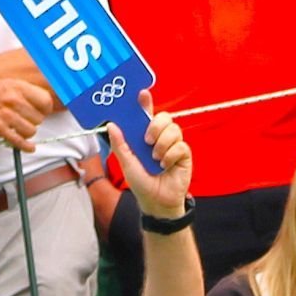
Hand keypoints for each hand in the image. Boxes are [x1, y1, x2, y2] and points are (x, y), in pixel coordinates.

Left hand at [113, 95, 195, 218]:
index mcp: (145, 136)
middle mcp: (160, 137)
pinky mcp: (184, 155)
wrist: (156, 202)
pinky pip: (180, 145)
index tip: (142, 94)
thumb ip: (120, 145)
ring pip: (174, 129)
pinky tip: (165, 166)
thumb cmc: (141, 183)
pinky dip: (170, 156)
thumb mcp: (126, 163)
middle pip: (164, 117)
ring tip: (156, 159)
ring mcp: (173, 145)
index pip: (146, 114)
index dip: (145, 102)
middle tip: (147, 140)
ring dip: (162, 144)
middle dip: (155, 126)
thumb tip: (111, 125)